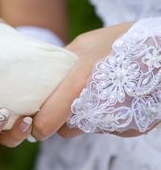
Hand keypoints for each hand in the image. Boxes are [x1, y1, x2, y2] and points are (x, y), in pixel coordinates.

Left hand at [31, 22, 133, 139]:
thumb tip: (40, 77)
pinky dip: (108, 116)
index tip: (34, 124)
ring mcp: (119, 120)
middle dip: (64, 117)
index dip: (38, 125)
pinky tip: (117, 96)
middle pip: (67, 128)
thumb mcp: (86, 44)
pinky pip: (110, 126)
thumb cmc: (125, 41)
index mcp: (81, 82)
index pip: (49, 121)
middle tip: (71, 98)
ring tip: (100, 90)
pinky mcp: (134, 128)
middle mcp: (99, 106)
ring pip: (89, 127)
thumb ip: (61, 64)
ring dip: (87, 115)